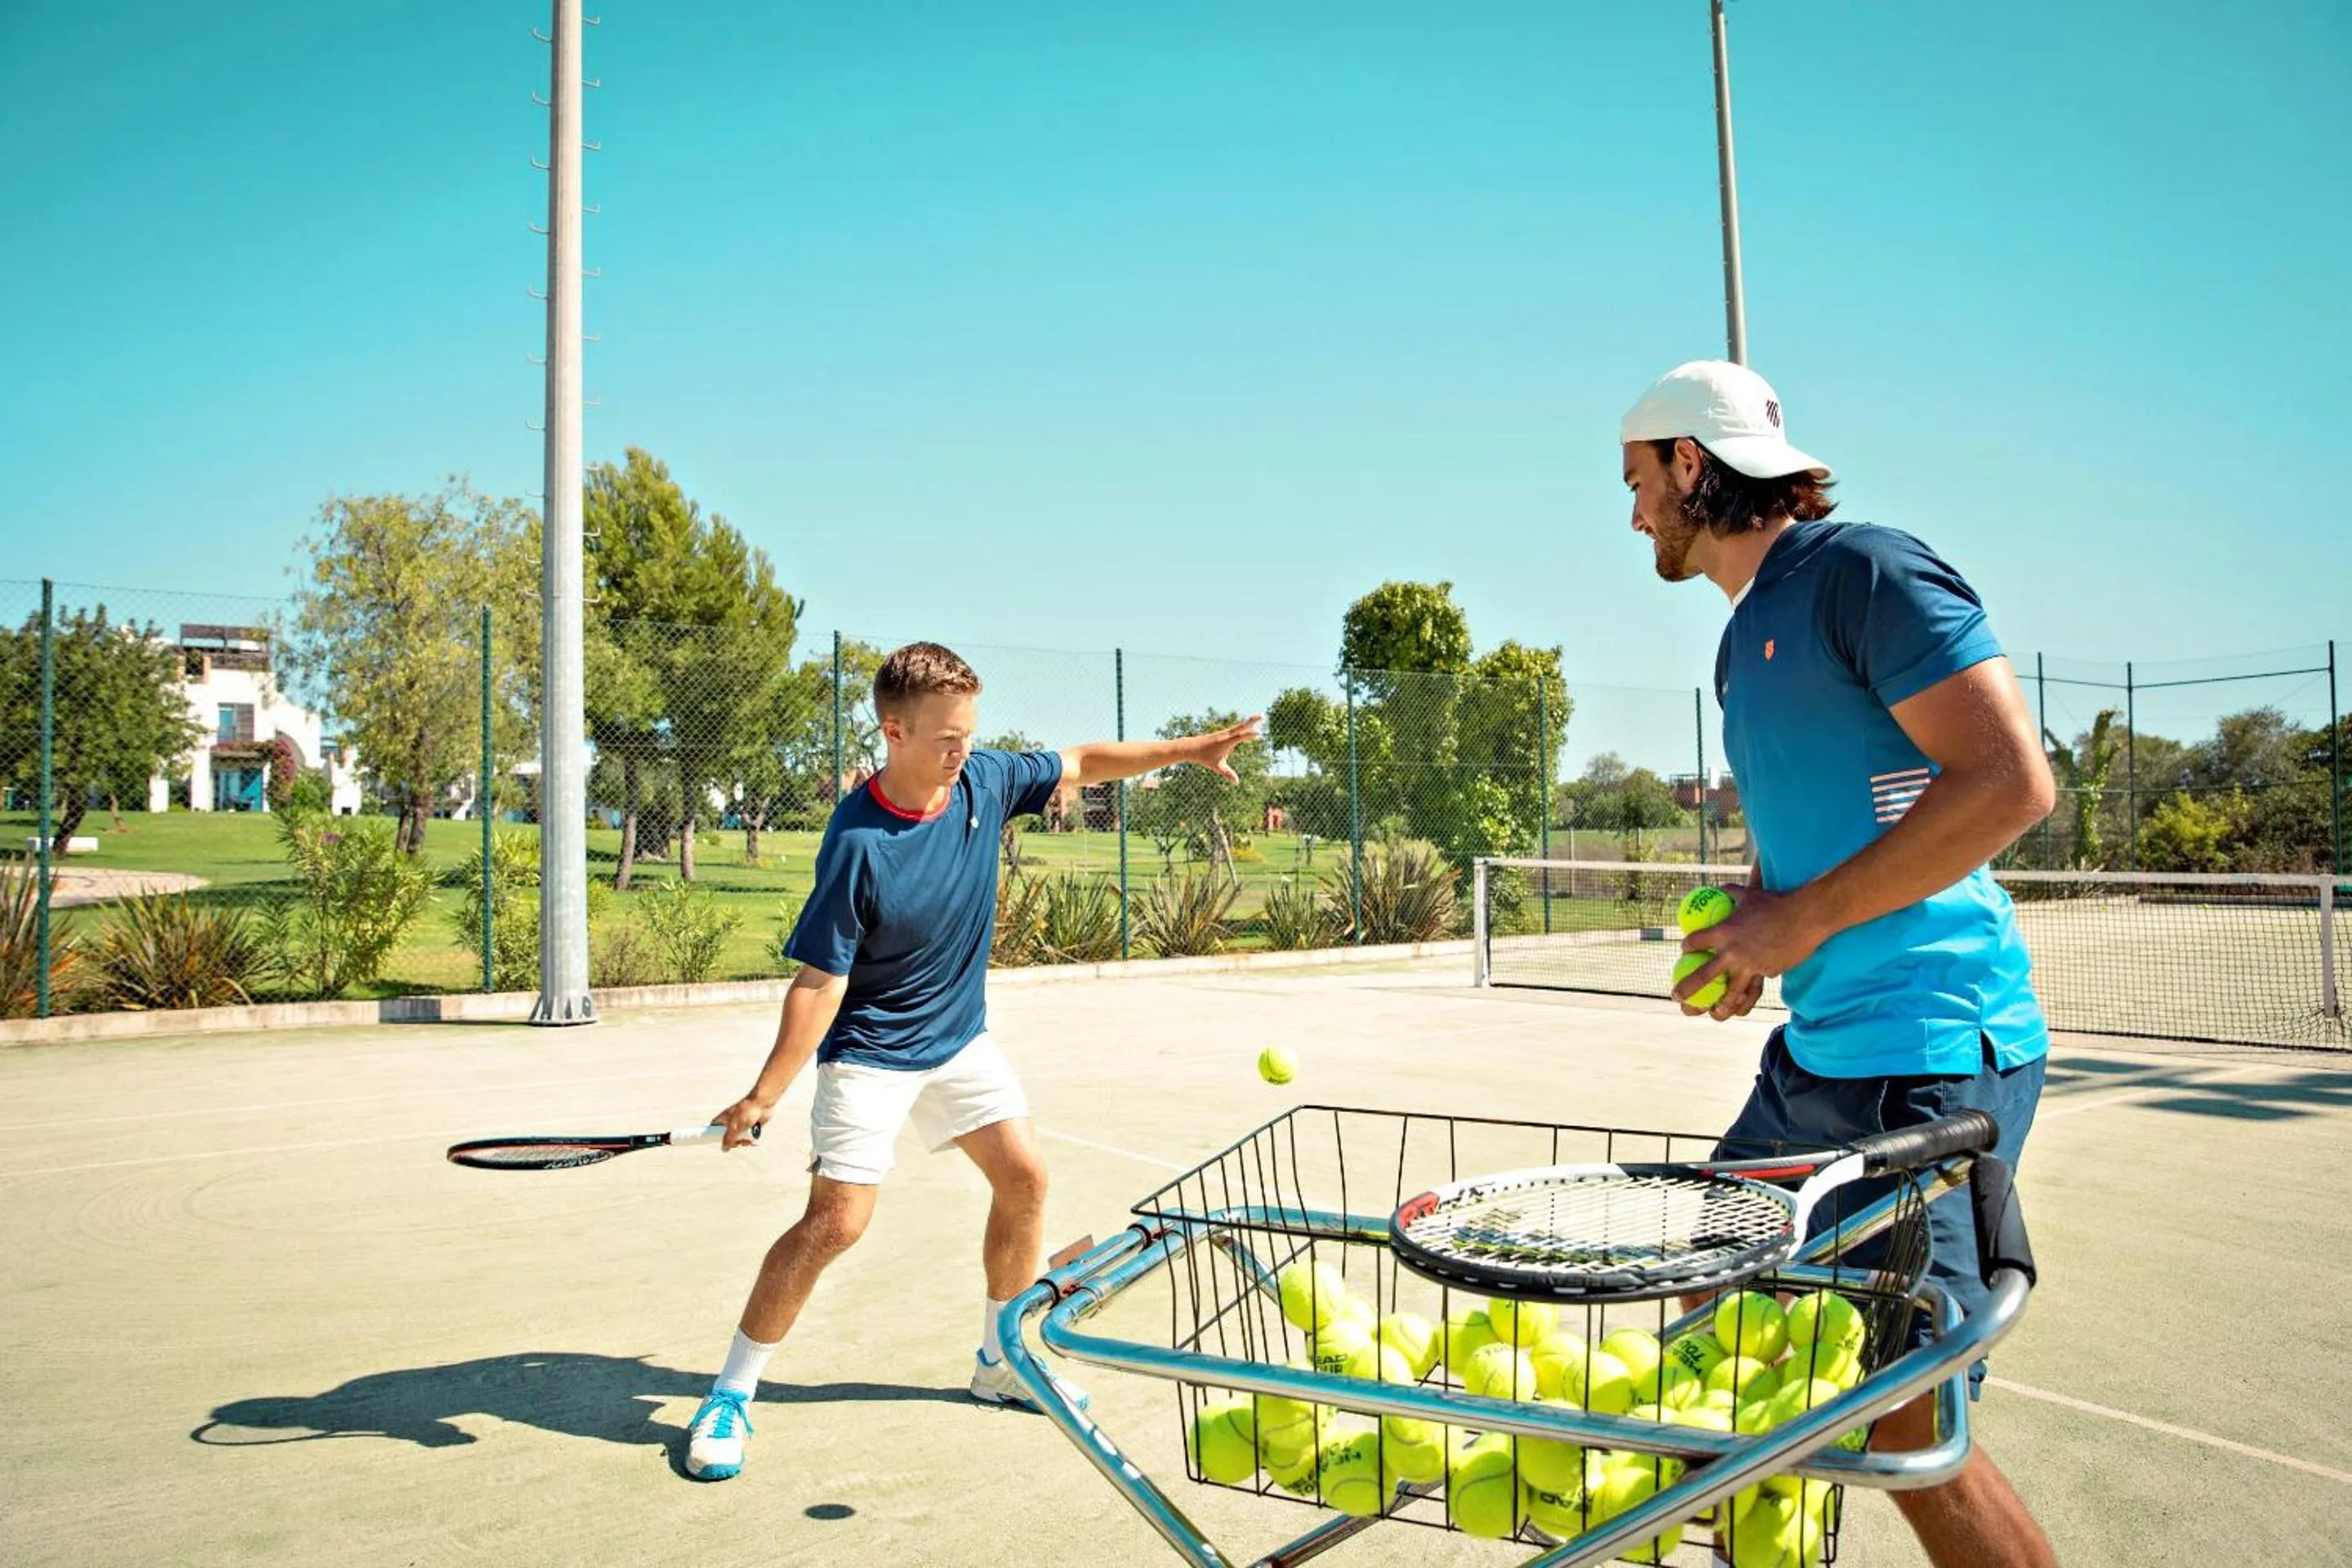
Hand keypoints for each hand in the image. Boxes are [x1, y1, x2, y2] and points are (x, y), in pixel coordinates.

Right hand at [712, 1095, 771, 1150]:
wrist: (762, 1103)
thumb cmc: (746, 1112)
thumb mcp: (734, 1128)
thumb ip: (728, 1139)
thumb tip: (723, 1149)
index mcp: (724, 1118)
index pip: (714, 1127)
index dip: (713, 1135)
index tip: (715, 1142)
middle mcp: (732, 1122)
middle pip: (728, 1137)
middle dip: (733, 1142)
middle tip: (737, 1143)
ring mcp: (741, 1124)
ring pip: (739, 1138)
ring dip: (743, 1142)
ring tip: (748, 1141)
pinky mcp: (751, 1126)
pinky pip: (749, 1137)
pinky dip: (751, 1139)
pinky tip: (754, 1141)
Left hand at [1186, 715, 1264, 781]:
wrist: (1192, 747)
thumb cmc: (1205, 757)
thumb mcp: (1217, 767)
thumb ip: (1227, 773)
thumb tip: (1236, 783)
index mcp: (1226, 742)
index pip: (1240, 737)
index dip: (1249, 735)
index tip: (1259, 733)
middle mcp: (1226, 735)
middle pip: (1241, 726)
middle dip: (1252, 721)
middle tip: (1262, 716)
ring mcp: (1225, 733)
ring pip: (1240, 725)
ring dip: (1250, 721)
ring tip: (1260, 716)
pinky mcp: (1224, 733)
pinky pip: (1236, 728)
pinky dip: (1244, 724)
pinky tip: (1249, 723)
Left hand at [1673, 885, 1825, 1021]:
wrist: (1805, 917)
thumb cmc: (1775, 902)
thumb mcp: (1749, 894)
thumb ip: (1731, 892)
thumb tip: (1721, 889)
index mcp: (1724, 932)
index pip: (1696, 942)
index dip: (1687, 947)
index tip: (1685, 951)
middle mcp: (1733, 952)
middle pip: (1704, 976)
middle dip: (1687, 989)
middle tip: (1677, 997)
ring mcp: (1751, 966)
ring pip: (1731, 994)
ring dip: (1720, 1008)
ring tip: (1711, 1015)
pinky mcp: (1767, 973)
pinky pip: (1755, 989)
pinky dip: (1746, 1001)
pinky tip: (1740, 1010)